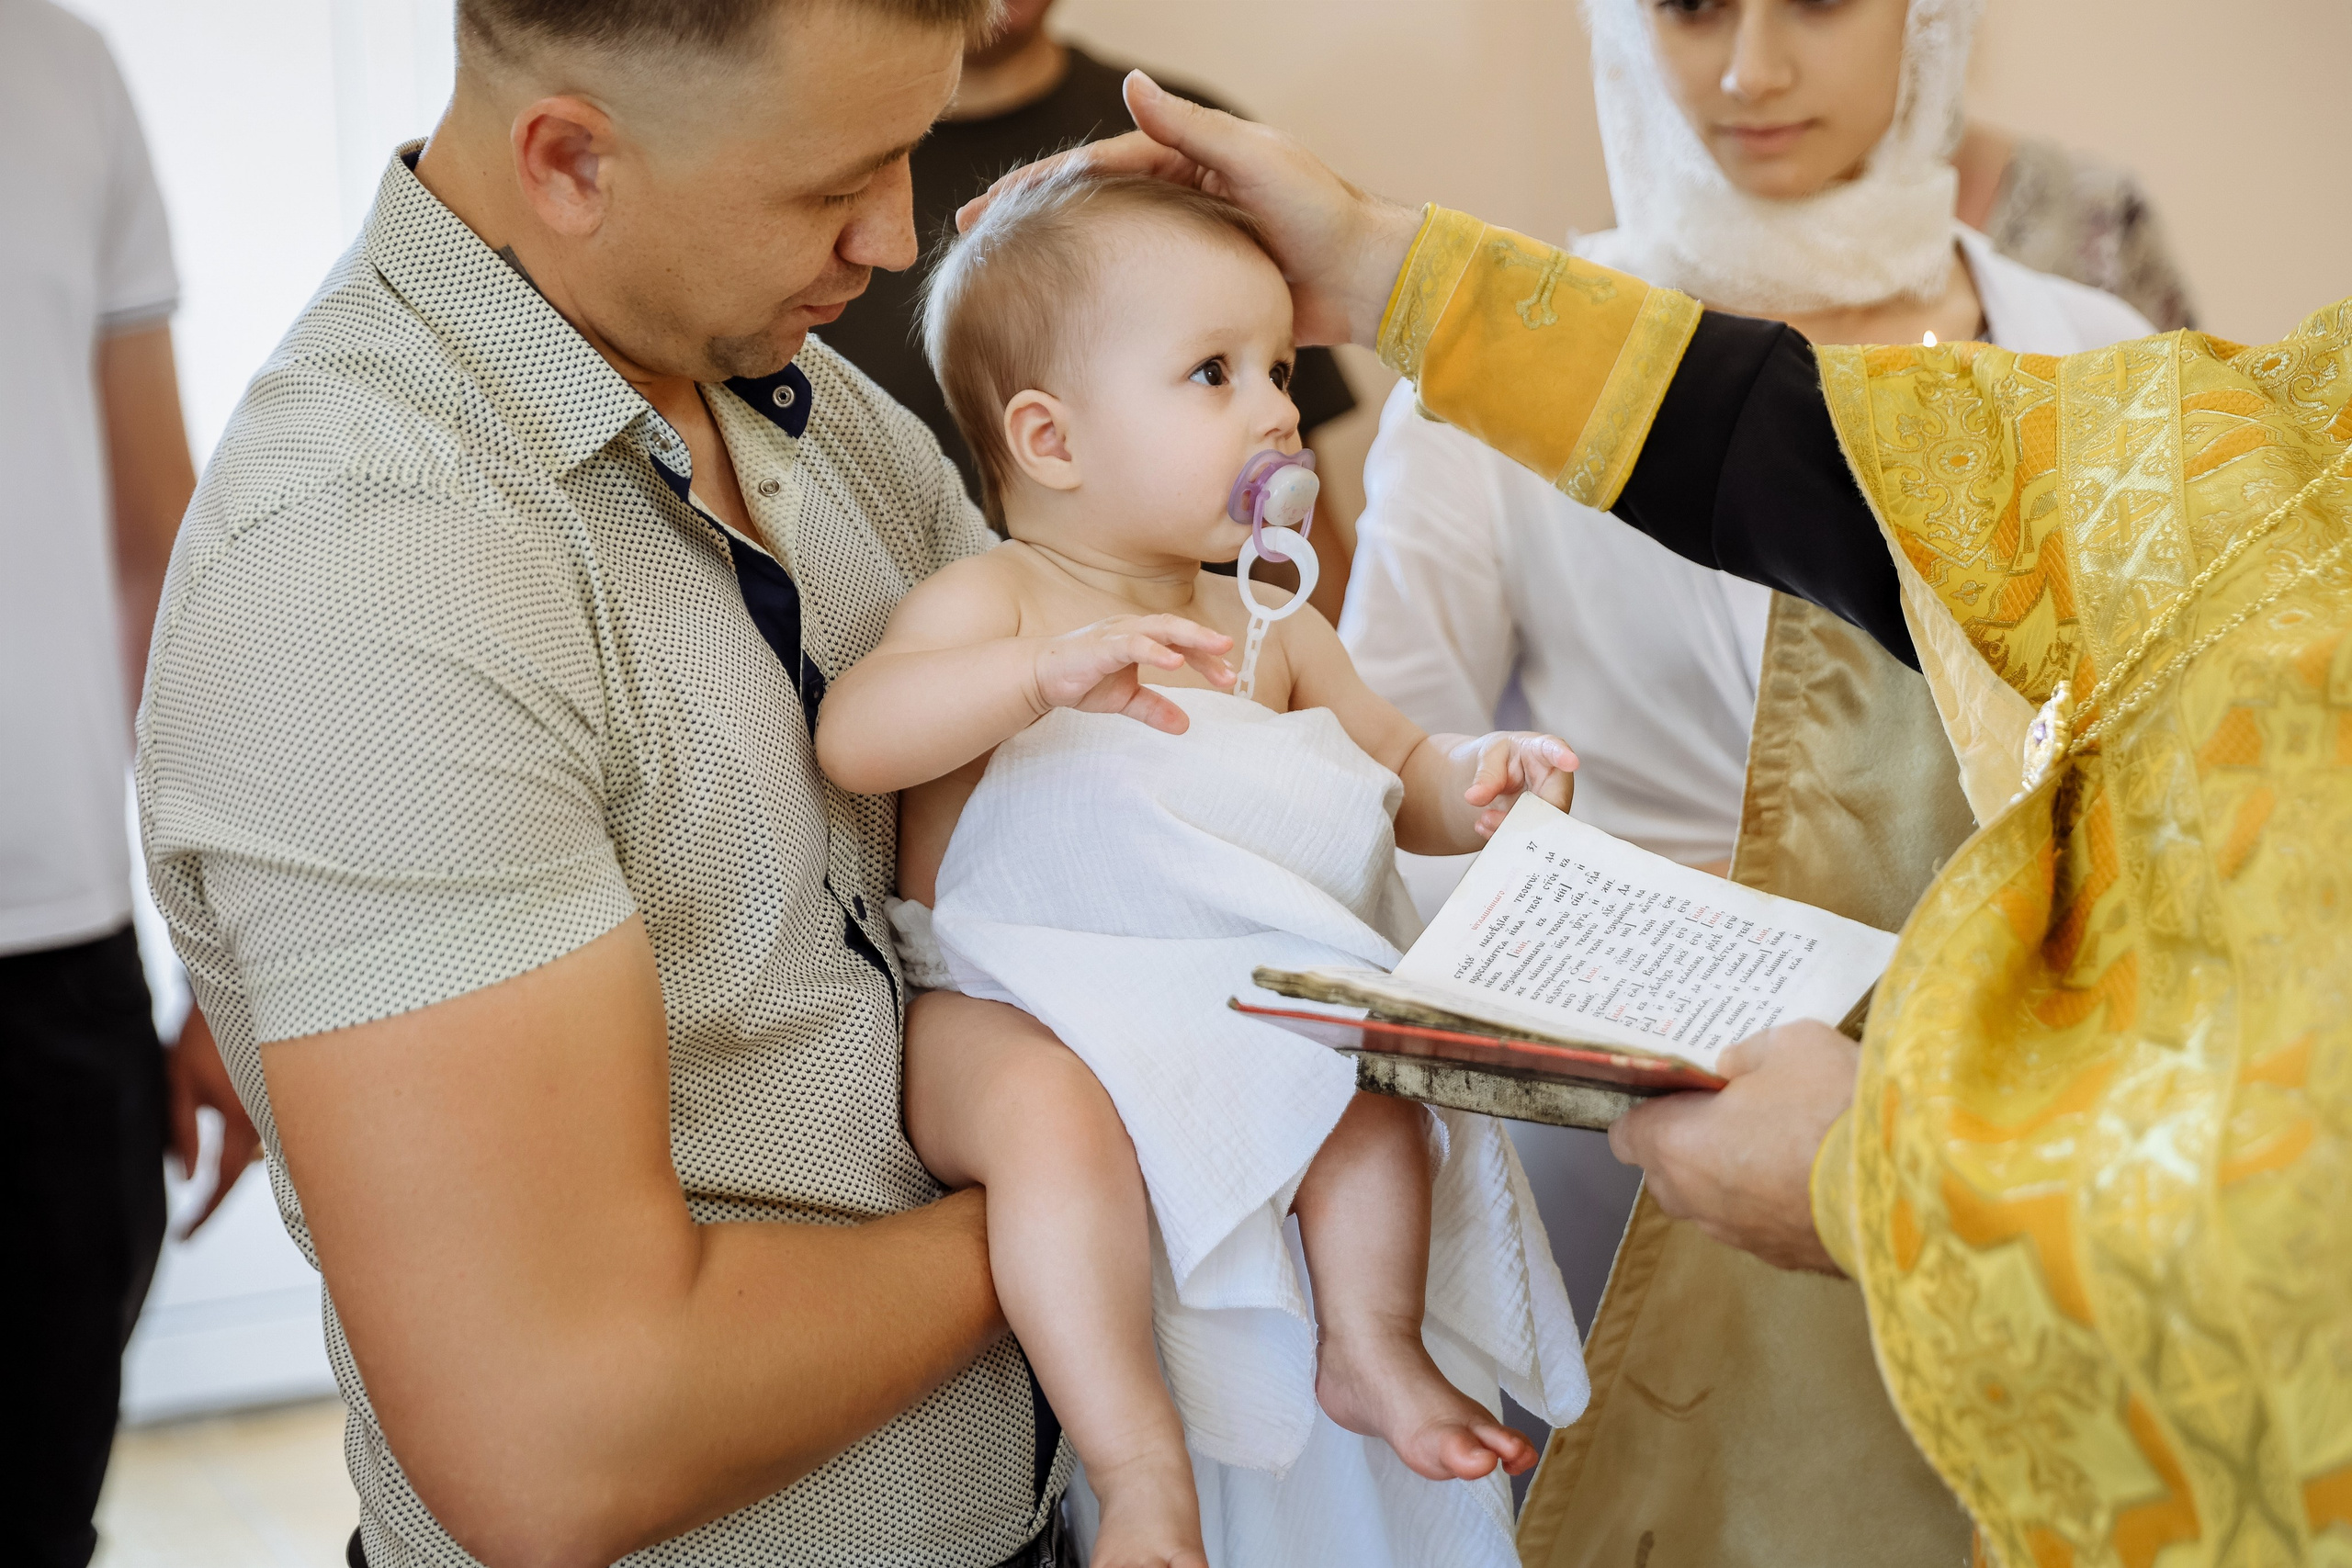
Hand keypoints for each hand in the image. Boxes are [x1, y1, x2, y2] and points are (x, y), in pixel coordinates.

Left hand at [166, 1005, 262, 1236]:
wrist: (245, 989)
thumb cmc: (205, 1031)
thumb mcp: (178, 1079)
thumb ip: (181, 1130)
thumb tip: (188, 1176)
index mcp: (239, 1118)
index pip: (221, 1182)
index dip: (203, 1213)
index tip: (184, 1237)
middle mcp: (268, 1118)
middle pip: (245, 1172)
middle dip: (221, 1186)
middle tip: (195, 1198)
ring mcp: (280, 1107)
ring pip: (258, 1151)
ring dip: (236, 1155)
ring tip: (214, 1135)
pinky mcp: (283, 1095)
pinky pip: (270, 1129)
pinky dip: (252, 1135)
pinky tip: (237, 1112)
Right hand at [957, 71, 1423, 349]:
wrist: (1368, 281)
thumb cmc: (1322, 214)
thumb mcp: (1256, 161)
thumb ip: (1193, 129)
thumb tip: (1132, 86)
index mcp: (1188, 158)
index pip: (1093, 167)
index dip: (1035, 187)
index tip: (983, 208)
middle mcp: (1182, 195)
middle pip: (1088, 207)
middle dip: (1028, 221)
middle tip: (967, 240)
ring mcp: (1189, 245)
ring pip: (1108, 250)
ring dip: (1057, 261)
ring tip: (1003, 280)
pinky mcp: (1204, 289)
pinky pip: (1141, 291)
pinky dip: (1101, 298)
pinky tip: (1069, 318)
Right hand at [1029, 614, 1234, 733]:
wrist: (1039, 678)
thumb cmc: (1081, 680)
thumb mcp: (1125, 699)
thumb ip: (1155, 709)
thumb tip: (1185, 726)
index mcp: (1140, 637)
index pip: (1181, 643)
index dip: (1207, 658)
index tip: (1229, 676)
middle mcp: (1132, 629)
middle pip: (1177, 629)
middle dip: (1206, 641)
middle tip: (1232, 656)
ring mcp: (1116, 634)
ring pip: (1160, 629)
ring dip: (1190, 638)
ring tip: (1217, 649)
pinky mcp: (1100, 646)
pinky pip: (1132, 644)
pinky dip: (1155, 651)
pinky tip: (1174, 662)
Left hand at [1458, 732, 1576, 837]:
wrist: (1500, 776)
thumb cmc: (1503, 758)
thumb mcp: (1489, 757)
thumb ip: (1485, 775)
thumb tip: (1474, 797)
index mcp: (1543, 750)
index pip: (1554, 750)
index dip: (1563, 756)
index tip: (1570, 761)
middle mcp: (1555, 779)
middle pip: (1552, 802)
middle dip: (1523, 815)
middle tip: (1488, 816)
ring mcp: (1551, 804)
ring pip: (1541, 825)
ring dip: (1510, 828)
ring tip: (1484, 820)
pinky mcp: (1541, 824)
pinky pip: (1528, 836)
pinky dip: (1504, 836)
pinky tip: (1485, 828)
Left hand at [1606, 1021, 1856, 1274]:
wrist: (1906, 1192)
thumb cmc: (1833, 1109)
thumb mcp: (1790, 1045)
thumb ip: (1746, 1056)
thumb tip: (1736, 1069)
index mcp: (1677, 1145)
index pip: (1628, 1136)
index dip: (1650, 1111)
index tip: (1682, 1092)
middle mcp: (1695, 1200)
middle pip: (1666, 1172)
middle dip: (1689, 1143)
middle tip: (1735, 1110)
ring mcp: (1739, 1237)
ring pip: (1712, 1203)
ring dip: (1731, 1176)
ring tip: (1781, 1141)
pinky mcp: (1784, 1259)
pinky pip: (1758, 1223)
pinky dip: (1771, 1202)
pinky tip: (1811, 1176)